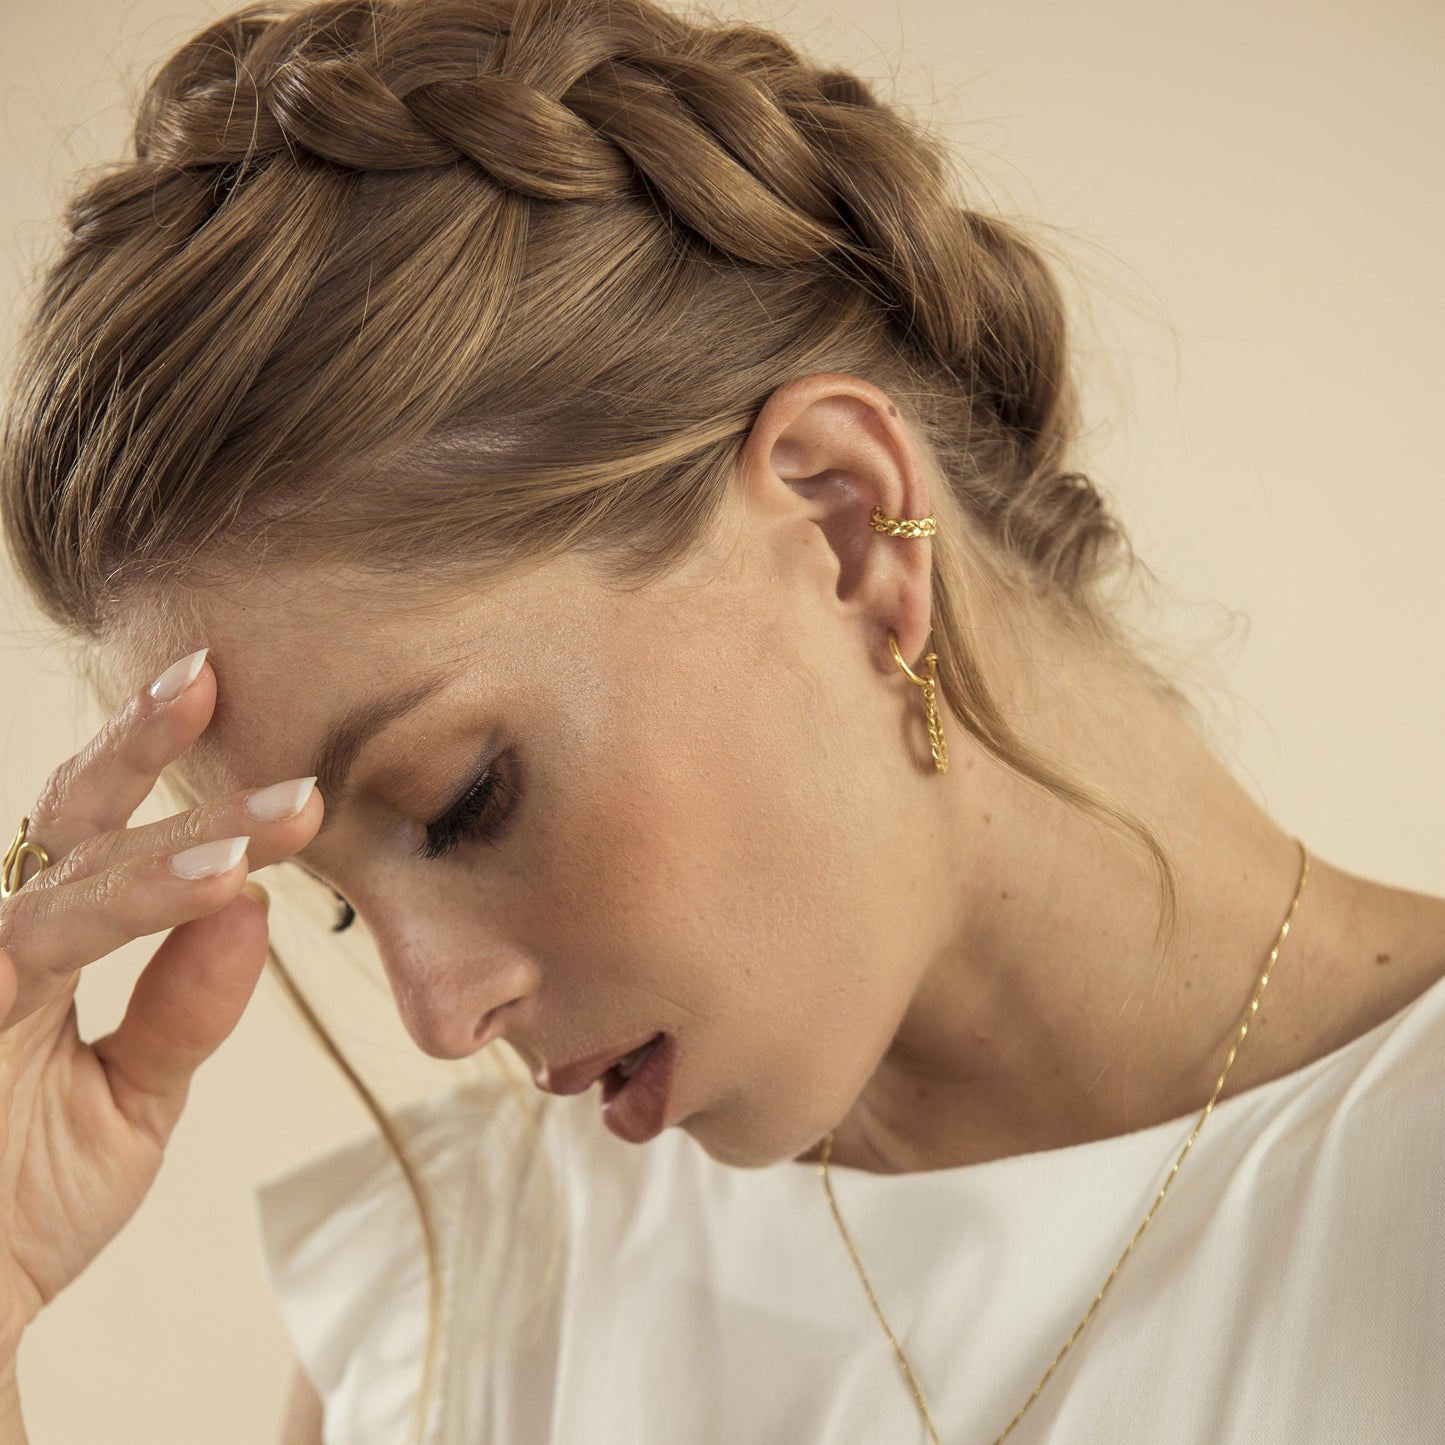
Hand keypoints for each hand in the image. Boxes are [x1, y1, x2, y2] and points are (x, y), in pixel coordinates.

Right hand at [0, 649, 322, 1361]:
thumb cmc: (20, 1206)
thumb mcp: (130, 1099)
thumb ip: (185, 1007)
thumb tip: (252, 910)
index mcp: (44, 947)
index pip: (105, 838)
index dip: (161, 766)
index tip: (242, 712)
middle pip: (68, 826)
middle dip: (138, 749)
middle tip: (210, 682)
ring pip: (58, 891)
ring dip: (160, 860)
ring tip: (259, 842)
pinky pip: (24, 954)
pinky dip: (120, 916)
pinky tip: (207, 892)